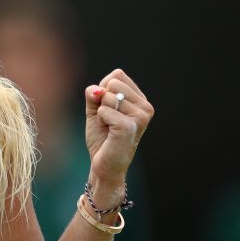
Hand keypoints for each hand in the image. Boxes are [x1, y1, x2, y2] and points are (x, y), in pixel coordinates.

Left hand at [84, 69, 153, 204]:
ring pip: (107, 96)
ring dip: (100, 113)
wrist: (103, 165)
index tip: (107, 110)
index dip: (103, 90)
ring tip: (109, 128)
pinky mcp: (130, 126)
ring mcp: (141, 117)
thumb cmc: (102, 137)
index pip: (117, 75)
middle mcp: (146, 106)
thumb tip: (97, 90)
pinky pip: (104, 110)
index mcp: (141, 100)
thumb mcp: (95, 110)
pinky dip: (100, 120)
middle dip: (101, 101)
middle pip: (113, 83)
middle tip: (107, 120)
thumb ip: (94, 94)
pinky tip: (108, 133)